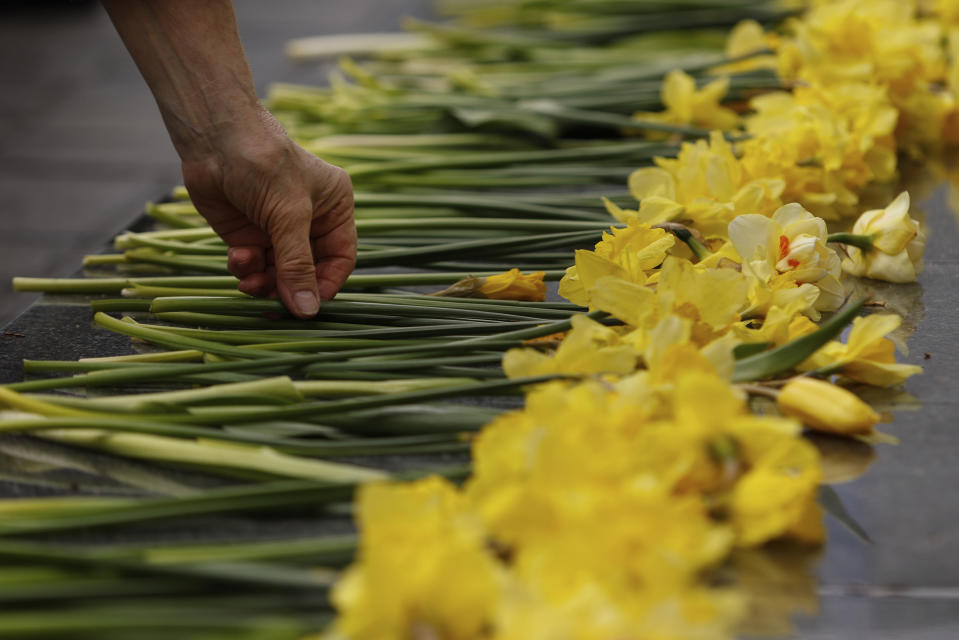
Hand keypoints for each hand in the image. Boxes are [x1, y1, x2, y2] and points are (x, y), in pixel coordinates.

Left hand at [181, 109, 355, 317]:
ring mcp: (276, 229)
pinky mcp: (248, 233)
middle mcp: (309, 221)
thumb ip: (297, 265)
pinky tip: (237, 256)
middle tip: (271, 300)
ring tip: (248, 280)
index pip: (340, 259)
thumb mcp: (288, 215)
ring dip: (264, 281)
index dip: (325, 284)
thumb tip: (308, 311)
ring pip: (278, 274)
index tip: (308, 305)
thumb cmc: (264, 163)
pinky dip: (245, 268)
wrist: (213, 138)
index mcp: (334, 208)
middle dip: (287, 286)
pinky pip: (253, 265)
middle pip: (307, 271)